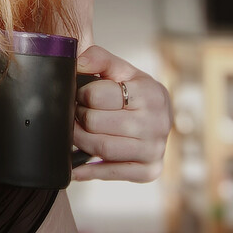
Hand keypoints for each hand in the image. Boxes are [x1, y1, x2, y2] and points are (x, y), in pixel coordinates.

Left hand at [71, 44, 172, 182]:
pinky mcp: (148, 171)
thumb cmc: (135, 91)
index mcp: (151, 93)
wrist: (158, 117)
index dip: (81, 95)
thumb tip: (79, 62)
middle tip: (75, 114)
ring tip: (75, 132)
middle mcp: (157, 123)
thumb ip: (99, 58)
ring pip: (101, 149)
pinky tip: (74, 166)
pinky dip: (88, 171)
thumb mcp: (121, 70)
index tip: (79, 95)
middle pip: (96, 124)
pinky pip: (111, 173)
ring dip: (79, 141)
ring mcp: (154, 150)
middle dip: (78, 118)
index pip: (97, 96)